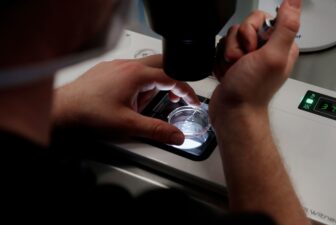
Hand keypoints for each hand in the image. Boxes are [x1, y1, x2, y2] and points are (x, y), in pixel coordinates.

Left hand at [53, 55, 199, 144]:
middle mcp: (128, 65)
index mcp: (137, 75)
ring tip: (142, 104)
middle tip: (173, 98)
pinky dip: (138, 82)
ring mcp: (117, 65)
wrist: (64, 109)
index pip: (172, 78)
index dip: (186, 91)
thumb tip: (177, 136)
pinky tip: (128, 98)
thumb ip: (157, 130)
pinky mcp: (108, 68)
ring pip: (146, 68)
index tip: (192, 101)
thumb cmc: (91, 114)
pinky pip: (131, 70)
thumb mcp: (129, 125)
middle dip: (172, 81)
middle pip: (162, 65)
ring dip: (152, 84)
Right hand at [210, 0, 299, 126]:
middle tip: (242, 62)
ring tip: (234, 71)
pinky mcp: (233, 65)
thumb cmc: (252, 90)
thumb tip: (294, 1)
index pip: (262, 18)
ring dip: (227, 55)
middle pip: (243, 27)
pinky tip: (228, 75)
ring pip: (230, 39)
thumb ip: (286, 26)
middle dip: (237, 45)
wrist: (232, 112)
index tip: (252, 47)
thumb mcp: (273, 56)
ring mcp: (247, 58)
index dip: (251, 30)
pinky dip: (221, 63)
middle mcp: (264, 50)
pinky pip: (221, 51)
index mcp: (280, 45)